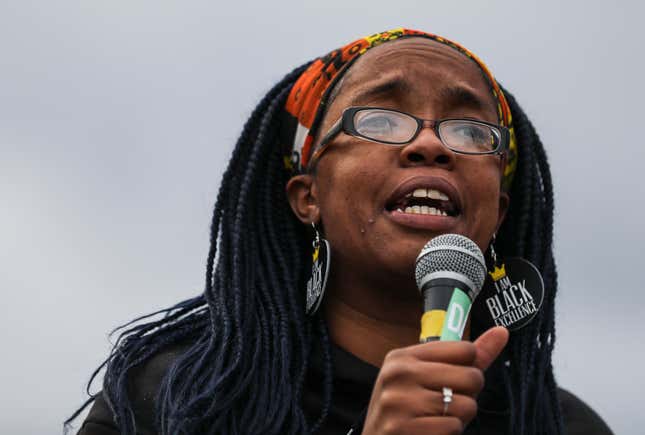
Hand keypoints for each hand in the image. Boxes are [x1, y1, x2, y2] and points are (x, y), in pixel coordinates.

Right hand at [361, 326, 508, 434]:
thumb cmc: (406, 411)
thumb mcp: (426, 378)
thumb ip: (465, 358)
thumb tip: (502, 331)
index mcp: (403, 356)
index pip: (464, 349)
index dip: (468, 368)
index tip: (452, 380)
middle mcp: (399, 373)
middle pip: (471, 376)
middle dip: (468, 396)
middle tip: (447, 404)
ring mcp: (399, 401)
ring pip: (467, 405)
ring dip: (459, 418)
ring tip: (436, 419)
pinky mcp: (403, 428)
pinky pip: (453, 428)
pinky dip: (448, 434)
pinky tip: (430, 432)